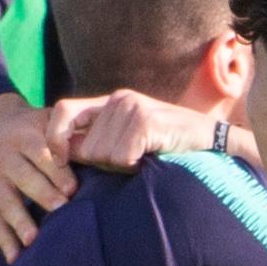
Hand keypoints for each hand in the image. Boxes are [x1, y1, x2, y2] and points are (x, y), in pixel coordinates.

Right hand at [0, 95, 95, 258]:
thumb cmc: (34, 128)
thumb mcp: (47, 120)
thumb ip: (71, 134)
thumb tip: (104, 152)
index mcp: (24, 137)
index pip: (42, 155)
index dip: (57, 171)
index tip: (72, 189)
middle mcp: (4, 156)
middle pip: (24, 178)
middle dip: (43, 194)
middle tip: (61, 210)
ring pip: (7, 201)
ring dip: (20, 221)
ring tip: (33, 240)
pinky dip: (4, 241)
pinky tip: (15, 259)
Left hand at [65, 92, 228, 174]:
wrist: (211, 143)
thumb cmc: (167, 148)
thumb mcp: (127, 142)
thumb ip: (97, 142)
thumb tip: (62, 154)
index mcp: (110, 101)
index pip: (63, 110)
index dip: (54, 136)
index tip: (60, 160)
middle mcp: (119, 98)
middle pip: (86, 145)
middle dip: (105, 163)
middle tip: (133, 159)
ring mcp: (133, 106)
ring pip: (103, 155)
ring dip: (123, 166)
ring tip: (145, 157)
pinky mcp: (146, 120)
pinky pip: (122, 157)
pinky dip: (135, 166)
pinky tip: (152, 157)